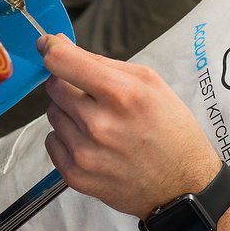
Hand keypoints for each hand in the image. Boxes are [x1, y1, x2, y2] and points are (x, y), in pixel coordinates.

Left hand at [37, 33, 221, 217]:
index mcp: (122, 94)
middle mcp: (99, 123)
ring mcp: (84, 152)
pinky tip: (93, 143)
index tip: (47, 45)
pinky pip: (52, 141)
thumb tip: (60, 46)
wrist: (182, 185)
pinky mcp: (75, 176)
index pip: (62, 62)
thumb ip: (103, 63)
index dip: (50, 48)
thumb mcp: (151, 83)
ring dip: (69, 112)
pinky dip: (67, 138)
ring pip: (52, 114)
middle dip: (69, 83)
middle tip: (94, 95)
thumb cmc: (170, 129)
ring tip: (100, 122)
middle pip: (54, 86)